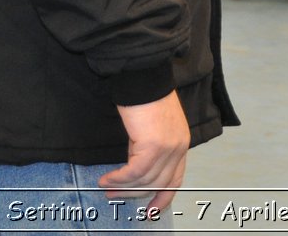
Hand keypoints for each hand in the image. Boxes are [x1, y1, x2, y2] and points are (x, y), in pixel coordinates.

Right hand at [100, 92, 188, 209]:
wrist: (143, 76)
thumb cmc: (145, 96)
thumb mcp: (152, 126)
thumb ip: (149, 147)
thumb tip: (134, 166)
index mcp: (181, 142)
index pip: (175, 178)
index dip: (163, 196)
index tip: (151, 210)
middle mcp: (179, 147)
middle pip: (158, 183)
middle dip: (135, 194)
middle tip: (114, 197)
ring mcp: (168, 147)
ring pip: (145, 180)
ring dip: (122, 187)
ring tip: (106, 187)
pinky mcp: (153, 146)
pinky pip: (134, 172)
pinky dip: (118, 179)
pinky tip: (106, 179)